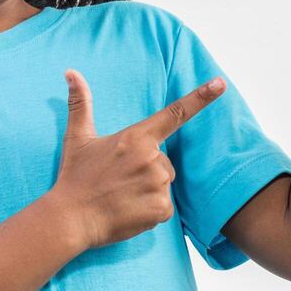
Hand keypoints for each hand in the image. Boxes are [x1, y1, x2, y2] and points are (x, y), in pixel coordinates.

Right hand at [48, 68, 225, 250]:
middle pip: (164, 161)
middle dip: (147, 170)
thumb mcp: (77, 137)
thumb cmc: (75, 177)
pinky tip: (129, 210)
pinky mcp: (161, 209)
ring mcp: (158, 184)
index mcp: (136, 137)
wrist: (71, 218)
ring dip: (149, 190)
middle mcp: (151, 158)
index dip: (201, 97)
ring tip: (122, 196)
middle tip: (119, 180)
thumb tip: (70, 72)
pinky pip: (164, 206)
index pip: (175, 113)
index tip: (220, 83)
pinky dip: (150, 211)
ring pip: (164, 183)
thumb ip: (80, 103)